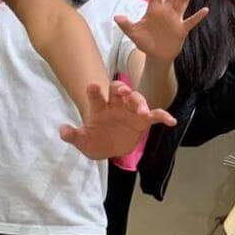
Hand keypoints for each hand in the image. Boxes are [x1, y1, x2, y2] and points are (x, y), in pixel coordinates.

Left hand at [60, 80, 178, 159]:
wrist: (109, 147)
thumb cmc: (95, 141)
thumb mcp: (83, 141)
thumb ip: (73, 135)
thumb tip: (63, 130)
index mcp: (100, 108)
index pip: (96, 96)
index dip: (94, 91)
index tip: (92, 87)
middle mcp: (116, 106)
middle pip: (119, 92)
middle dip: (120, 89)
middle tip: (121, 91)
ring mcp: (131, 112)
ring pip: (137, 100)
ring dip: (140, 102)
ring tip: (143, 112)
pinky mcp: (143, 121)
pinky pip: (155, 116)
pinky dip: (163, 116)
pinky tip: (171, 121)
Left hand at [115, 0, 210, 64]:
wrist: (156, 55)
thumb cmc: (145, 42)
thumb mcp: (134, 33)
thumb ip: (126, 25)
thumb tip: (116, 17)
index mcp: (154, 8)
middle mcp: (166, 10)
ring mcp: (175, 19)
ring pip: (182, 1)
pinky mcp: (182, 29)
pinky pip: (191, 21)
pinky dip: (198, 16)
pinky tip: (205, 10)